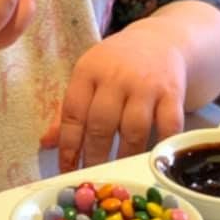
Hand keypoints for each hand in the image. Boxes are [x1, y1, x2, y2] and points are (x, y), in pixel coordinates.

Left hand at [41, 19, 186, 171]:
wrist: (161, 40)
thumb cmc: (117, 65)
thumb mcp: (89, 77)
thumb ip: (69, 110)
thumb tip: (46, 143)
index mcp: (89, 70)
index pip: (73, 112)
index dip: (68, 145)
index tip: (67, 170)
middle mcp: (116, 76)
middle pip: (101, 124)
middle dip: (94, 156)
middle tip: (92, 179)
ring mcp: (146, 84)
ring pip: (133, 130)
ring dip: (124, 157)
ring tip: (118, 175)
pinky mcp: (172, 93)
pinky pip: (167, 127)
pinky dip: (160, 147)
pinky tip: (151, 162)